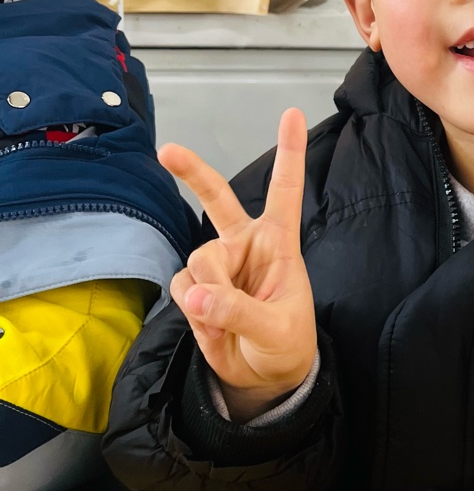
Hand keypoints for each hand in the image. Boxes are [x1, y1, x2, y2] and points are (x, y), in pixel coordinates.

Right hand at [158, 109, 316, 421]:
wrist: (266, 378)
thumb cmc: (286, 345)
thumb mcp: (275, 331)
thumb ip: (236, 312)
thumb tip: (195, 294)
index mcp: (279, 243)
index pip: (284, 191)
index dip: (288, 152)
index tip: (290, 112)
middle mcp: (246, 245)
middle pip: (217, 199)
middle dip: (192, 172)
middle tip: (167, 150)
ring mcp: (219, 264)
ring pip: (197, 259)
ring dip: (208, 290)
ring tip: (229, 317)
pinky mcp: (195, 287)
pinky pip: (182, 287)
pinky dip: (193, 308)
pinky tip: (211, 323)